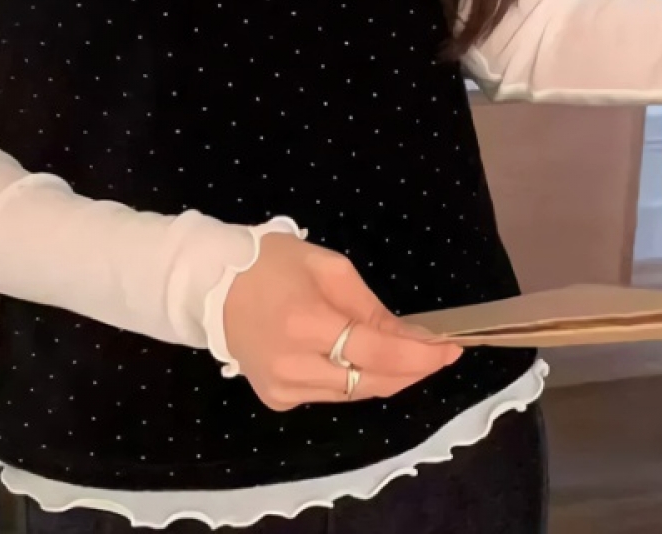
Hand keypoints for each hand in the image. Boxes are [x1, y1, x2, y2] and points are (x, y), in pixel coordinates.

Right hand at [224, 233, 462, 410]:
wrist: (210, 284)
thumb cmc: (270, 263)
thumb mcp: (327, 268)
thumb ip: (369, 307)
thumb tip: (408, 337)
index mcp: (307, 324)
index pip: (378, 352)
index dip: (420, 354)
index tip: (451, 348)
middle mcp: (295, 366)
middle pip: (372, 381)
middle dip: (410, 369)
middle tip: (435, 352)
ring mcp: (283, 389)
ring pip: (353, 394)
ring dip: (384, 375)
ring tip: (403, 353)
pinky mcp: (276, 399)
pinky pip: (329, 395)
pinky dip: (350, 379)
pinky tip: (355, 358)